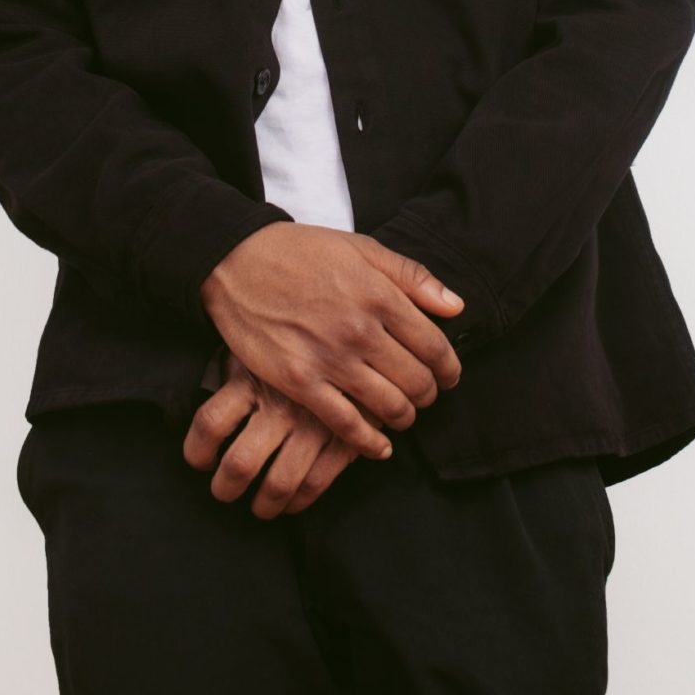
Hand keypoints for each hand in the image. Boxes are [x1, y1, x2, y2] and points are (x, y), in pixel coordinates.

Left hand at [183, 348, 376, 518]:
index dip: (197, 451)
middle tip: (224, 492)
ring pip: (277, 484)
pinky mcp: (343, 437)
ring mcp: (313, 424)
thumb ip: (236, 370)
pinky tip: (292, 502)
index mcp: (252, 377)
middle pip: (239, 465)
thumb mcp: (260, 341)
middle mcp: (279, 404)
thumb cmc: (298, 337)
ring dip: (264, 505)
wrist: (362, 330)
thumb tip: (209, 402)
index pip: (209, 423)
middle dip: (226, 488)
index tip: (201, 460)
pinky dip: (299, 502)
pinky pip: (315, 483)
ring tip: (260, 507)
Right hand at [198, 224, 464, 461]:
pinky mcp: (299, 381)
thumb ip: (413, 277)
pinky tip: (378, 446)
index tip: (448, 375)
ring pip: (388, 406)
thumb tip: (456, 307)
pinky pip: (346, 425)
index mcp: (380, 295)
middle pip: (416, 381)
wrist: (238, 260)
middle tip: (424, 395)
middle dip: (429, 394)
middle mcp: (360, 330)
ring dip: (404, 417)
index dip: (449, 368)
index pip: (435, 346)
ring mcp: (329, 358)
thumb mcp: (362, 248)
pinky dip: (369, 442)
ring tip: (402, 414)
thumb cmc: (302, 252)